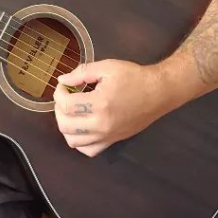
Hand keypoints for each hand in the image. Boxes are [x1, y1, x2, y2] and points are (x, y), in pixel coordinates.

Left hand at [53, 60, 174, 157]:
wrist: (158, 92)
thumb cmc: (134, 76)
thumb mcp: (108, 67)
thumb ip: (82, 72)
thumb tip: (62, 80)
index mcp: (99, 103)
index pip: (65, 104)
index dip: (59, 92)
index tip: (65, 85)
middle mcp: (101, 124)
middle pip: (65, 125)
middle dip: (59, 109)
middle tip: (66, 97)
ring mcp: (107, 136)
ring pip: (73, 141)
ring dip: (66, 126)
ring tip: (72, 112)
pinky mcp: (112, 141)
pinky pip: (89, 150)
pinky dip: (80, 141)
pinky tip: (82, 127)